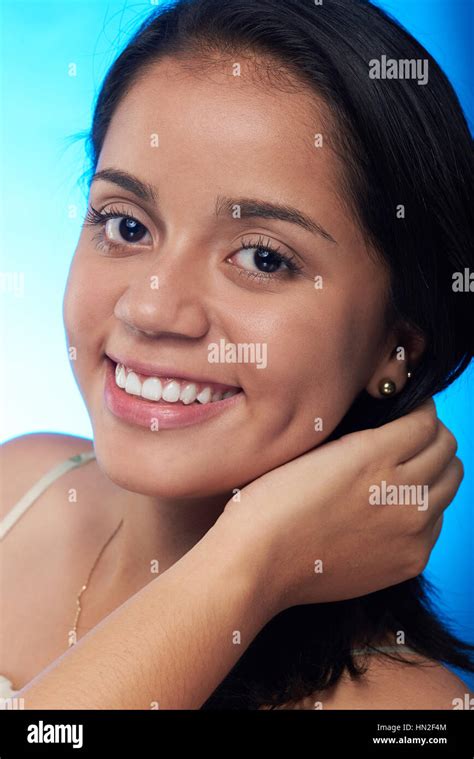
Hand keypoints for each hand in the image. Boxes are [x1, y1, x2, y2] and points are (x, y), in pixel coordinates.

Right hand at [219, 399, 462, 615]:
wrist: (258, 562)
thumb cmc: (272, 502)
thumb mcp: (314, 448)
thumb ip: (363, 435)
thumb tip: (394, 424)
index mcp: (374, 456)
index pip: (428, 420)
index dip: (420, 410)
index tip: (409, 412)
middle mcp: (402, 492)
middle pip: (448, 449)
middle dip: (432, 437)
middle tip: (409, 439)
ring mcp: (411, 530)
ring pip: (451, 484)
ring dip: (434, 471)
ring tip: (402, 474)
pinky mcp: (410, 560)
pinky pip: (437, 524)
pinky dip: (425, 510)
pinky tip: (392, 510)